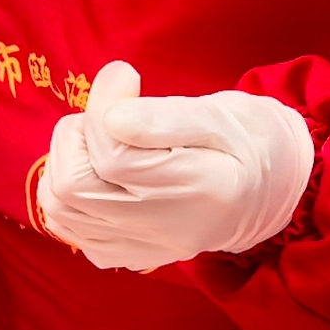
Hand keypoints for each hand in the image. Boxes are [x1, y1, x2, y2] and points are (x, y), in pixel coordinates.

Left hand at [35, 58, 314, 273]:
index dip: (103, 107)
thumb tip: (109, 115)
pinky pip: (69, 227)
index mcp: (201, 189)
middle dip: (75, 136)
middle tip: (109, 113)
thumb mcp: (224, 114)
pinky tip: (97, 171)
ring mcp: (143, 247)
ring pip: (59, 209)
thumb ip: (166, 116)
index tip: (125, 76)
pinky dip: (66, 193)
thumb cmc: (251, 140)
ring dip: (65, 162)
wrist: (270, 192)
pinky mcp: (127, 253)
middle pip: (73, 187)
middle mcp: (166, 229)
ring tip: (101, 140)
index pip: (114, 157)